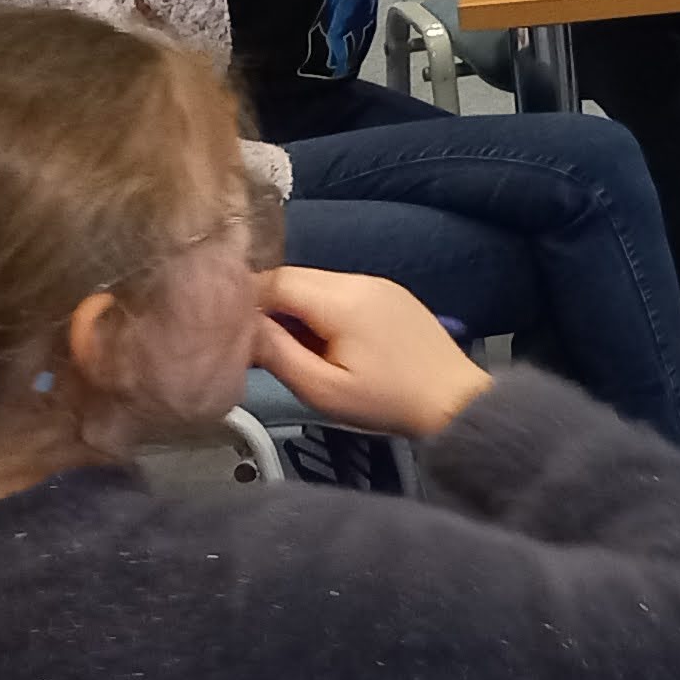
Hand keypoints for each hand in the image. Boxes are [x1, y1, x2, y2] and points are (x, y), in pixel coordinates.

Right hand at [250, 265, 495, 438]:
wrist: (455, 401)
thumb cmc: (388, 401)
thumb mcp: (322, 389)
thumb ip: (276, 354)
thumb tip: (241, 327)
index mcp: (343, 299)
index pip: (275, 280)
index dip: (244, 300)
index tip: (224, 326)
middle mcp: (360, 279)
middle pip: (295, 278)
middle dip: (267, 306)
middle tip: (252, 342)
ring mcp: (378, 283)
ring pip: (316, 284)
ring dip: (294, 309)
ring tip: (287, 348)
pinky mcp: (389, 294)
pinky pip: (340, 291)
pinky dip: (319, 311)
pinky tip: (320, 343)